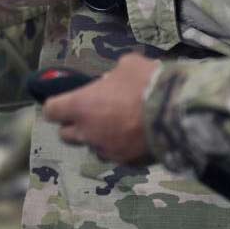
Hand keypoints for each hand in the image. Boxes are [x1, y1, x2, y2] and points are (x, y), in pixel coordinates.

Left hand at [41, 54, 158, 163]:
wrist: (178, 114)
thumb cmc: (146, 83)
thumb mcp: (128, 65)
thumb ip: (113, 76)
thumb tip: (112, 81)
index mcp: (80, 106)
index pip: (52, 111)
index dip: (57, 107)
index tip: (65, 102)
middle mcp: (87, 132)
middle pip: (66, 135)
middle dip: (74, 125)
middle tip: (91, 114)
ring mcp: (107, 150)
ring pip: (93, 147)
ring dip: (99, 138)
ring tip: (119, 126)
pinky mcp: (127, 163)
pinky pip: (117, 156)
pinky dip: (122, 148)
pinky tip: (137, 137)